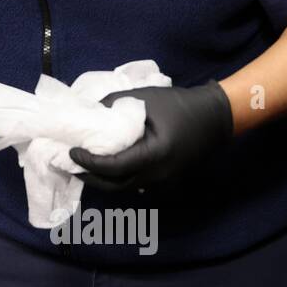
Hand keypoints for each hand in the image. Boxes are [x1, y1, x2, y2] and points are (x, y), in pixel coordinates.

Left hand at [69, 81, 233, 191]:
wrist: (215, 117)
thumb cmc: (180, 104)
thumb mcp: (144, 98)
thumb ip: (113, 105)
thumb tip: (87, 112)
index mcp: (155, 155)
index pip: (113, 167)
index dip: (89, 163)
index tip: (72, 152)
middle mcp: (159, 175)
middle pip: (116, 186)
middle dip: (90, 177)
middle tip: (71, 164)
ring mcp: (164, 182)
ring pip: (125, 188)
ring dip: (103, 180)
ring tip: (83, 167)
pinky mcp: (166, 181)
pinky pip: (136, 184)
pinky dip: (118, 178)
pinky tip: (105, 167)